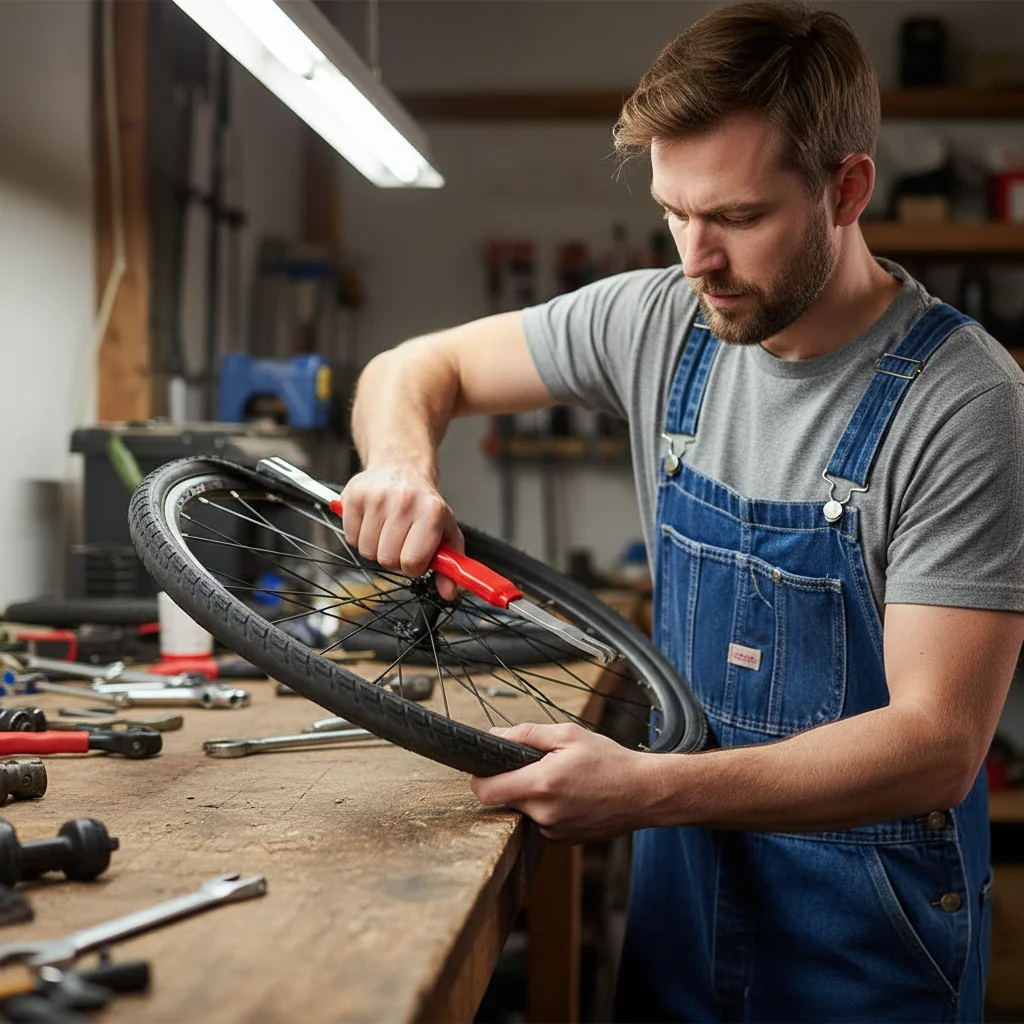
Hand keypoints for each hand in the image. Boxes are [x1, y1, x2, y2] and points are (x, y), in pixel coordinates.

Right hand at [340, 465, 463, 599]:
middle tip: (400, 543)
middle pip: (386, 559)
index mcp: (431, 513)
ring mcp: (377, 498)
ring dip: (376, 548)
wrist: (401, 467)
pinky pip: (350, 537)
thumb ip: (451, 566)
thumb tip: (448, 592)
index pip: (412, 562)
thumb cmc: (424, 504)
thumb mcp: (446, 532)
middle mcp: (404, 502)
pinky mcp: (354, 496)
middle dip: (393, 558)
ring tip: (387, 531)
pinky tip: (372, 522)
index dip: (413, 567)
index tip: (415, 558)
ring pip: (366, 551)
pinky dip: (359, 536)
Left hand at [470, 723, 656, 841]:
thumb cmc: (609, 760)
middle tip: (536, 766)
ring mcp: (553, 832)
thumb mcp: (568, 735)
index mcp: (541, 785)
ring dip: (532, 796)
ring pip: (524, 812)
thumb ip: (526, 734)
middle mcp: (544, 814)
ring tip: (561, 780)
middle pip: (504, 800)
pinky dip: (548, 809)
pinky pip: (541, 822)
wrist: (644, 792)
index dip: (479, 778)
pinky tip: (570, 796)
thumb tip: (494, 735)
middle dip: (512, 782)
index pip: (486, 792)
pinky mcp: (563, 841)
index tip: (486, 767)